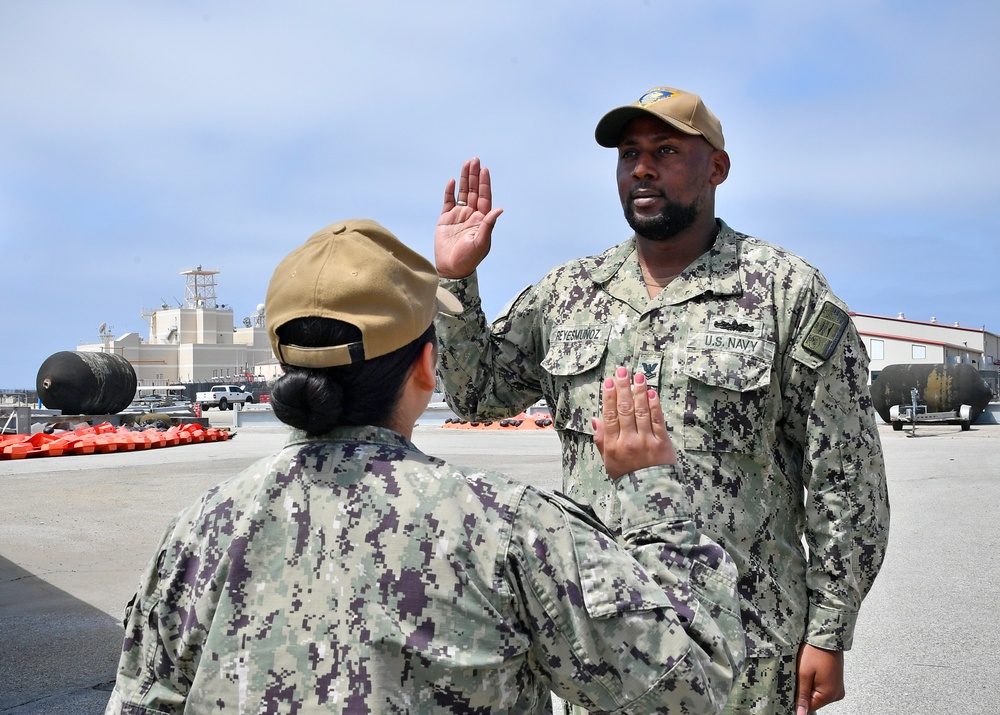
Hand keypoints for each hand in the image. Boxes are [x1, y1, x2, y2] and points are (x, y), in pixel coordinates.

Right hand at [435, 157, 503, 278]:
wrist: (451, 268)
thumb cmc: (469, 258)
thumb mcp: (481, 242)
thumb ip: (488, 225)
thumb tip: (499, 209)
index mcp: (482, 219)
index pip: (484, 197)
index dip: (485, 183)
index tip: (484, 170)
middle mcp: (471, 215)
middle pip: (474, 191)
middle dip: (475, 176)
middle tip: (474, 160)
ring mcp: (459, 215)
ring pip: (462, 193)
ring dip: (464, 179)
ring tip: (466, 164)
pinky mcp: (446, 219)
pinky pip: (448, 201)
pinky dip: (449, 191)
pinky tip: (451, 181)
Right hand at [592, 367, 675, 479]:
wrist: (650, 492)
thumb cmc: (627, 475)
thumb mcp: (608, 460)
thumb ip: (601, 439)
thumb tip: (595, 419)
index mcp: (613, 446)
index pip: (610, 416)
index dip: (609, 397)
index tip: (610, 382)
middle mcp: (628, 441)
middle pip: (624, 410)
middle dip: (623, 388)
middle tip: (623, 371)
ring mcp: (646, 441)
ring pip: (641, 412)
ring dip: (639, 392)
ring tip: (639, 377)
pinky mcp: (662, 443)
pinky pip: (657, 420)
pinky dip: (654, 406)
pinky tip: (652, 393)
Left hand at [795, 643, 844, 713]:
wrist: (826, 636)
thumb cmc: (814, 652)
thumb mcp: (803, 674)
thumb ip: (802, 695)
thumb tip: (800, 714)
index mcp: (829, 694)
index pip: (809, 707)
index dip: (798, 699)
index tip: (792, 688)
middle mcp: (837, 694)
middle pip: (814, 701)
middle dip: (804, 691)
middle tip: (799, 676)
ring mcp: (838, 688)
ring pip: (817, 694)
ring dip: (809, 686)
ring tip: (806, 671)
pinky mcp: (836, 682)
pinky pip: (823, 688)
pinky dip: (815, 682)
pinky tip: (812, 671)